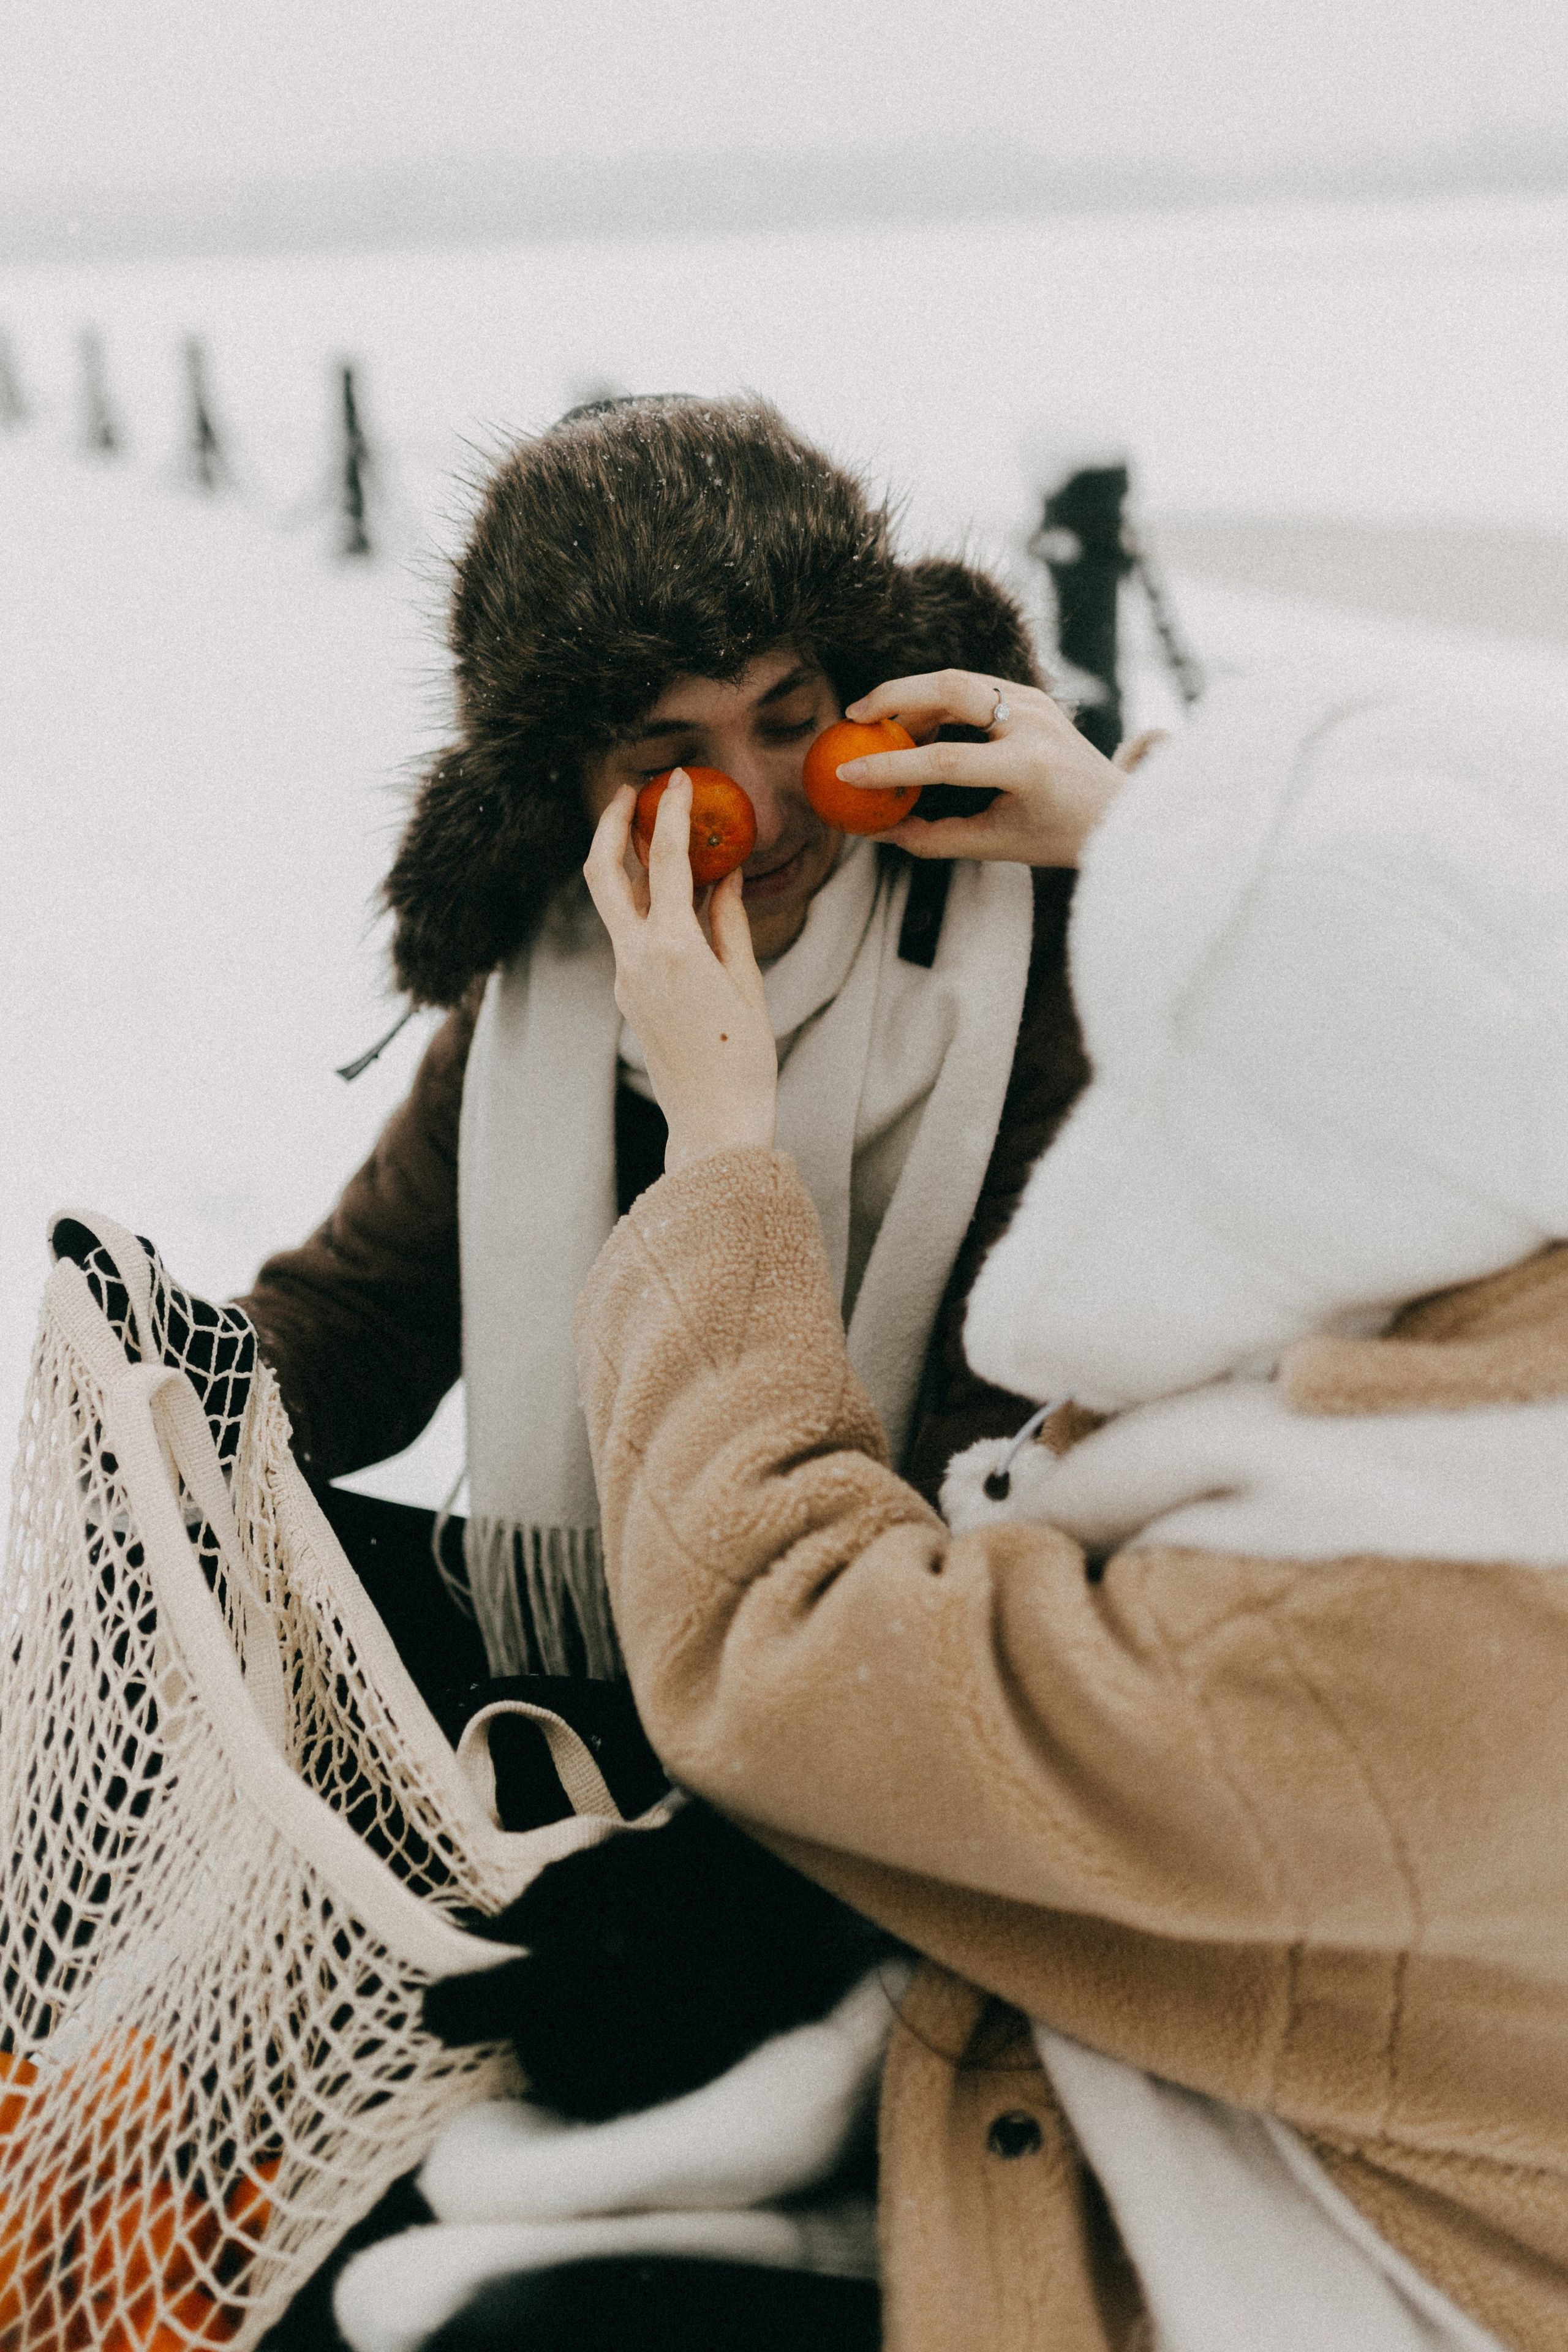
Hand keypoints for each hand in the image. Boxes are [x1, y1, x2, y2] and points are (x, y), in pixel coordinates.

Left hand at [583, 770, 777, 1171]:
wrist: (713, 1123)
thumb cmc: (744, 1058)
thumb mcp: (746, 982)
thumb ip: (729, 922)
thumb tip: (722, 875)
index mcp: (673, 950)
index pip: (663, 860)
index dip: (670, 812)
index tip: (678, 780)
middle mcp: (636, 959)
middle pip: (601, 872)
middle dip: (608, 825)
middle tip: (627, 793)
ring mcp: (625, 978)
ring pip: (611, 903)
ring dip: (624, 863)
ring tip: (652, 835)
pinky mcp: (628, 994)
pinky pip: (630, 934)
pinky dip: (644, 904)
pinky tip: (675, 897)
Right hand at [838, 669, 1125, 866]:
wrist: (1116, 808)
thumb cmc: (1057, 835)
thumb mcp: (996, 844)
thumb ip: (935, 838)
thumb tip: (879, 831)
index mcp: (1028, 767)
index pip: (946, 760)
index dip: (891, 767)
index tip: (847, 772)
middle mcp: (1033, 722)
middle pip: (950, 687)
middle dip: (894, 696)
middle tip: (854, 716)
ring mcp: (1034, 700)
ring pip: (957, 679)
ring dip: (912, 697)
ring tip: (880, 727)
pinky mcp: (1031, 693)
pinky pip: (972, 685)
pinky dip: (936, 700)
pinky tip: (914, 723)